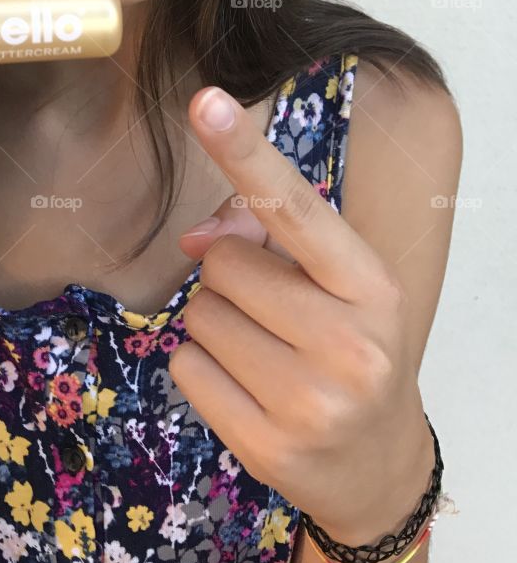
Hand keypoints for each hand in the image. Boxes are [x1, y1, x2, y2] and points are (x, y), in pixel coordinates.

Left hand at [168, 86, 434, 545]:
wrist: (377, 462)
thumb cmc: (347, 345)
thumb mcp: (333, 283)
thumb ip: (267, 236)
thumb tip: (194, 238)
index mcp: (370, 284)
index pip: (292, 204)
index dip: (243, 150)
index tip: (204, 100)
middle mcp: (348, 342)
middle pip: (223, 262)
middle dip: (231, 276)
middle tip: (272, 312)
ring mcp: (310, 402)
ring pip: (198, 313)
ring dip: (215, 322)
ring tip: (264, 351)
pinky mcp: (268, 447)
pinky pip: (185, 367)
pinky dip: (202, 368)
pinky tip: (247, 388)